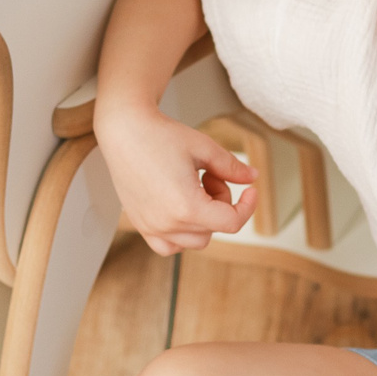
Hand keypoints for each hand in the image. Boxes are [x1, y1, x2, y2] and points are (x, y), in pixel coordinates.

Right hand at [93, 102, 254, 254]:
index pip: (231, 223)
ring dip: (203, 219)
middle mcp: (166, 223)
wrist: (124, 130)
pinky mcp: (140, 224)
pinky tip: (181, 207)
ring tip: (193, 187)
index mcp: (186, 207)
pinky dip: (181, 234)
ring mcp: (150, 227)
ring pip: (193, 241)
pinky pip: (168, 245)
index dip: (247, 207)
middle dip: (220, 203)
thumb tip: (252, 177)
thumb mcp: (205, 148)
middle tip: (210, 174)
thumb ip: (232, 167)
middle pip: (213, 229)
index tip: (251, 191)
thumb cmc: (161, 135)